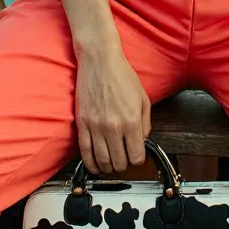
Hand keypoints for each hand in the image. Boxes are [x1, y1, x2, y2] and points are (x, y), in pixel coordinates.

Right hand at [74, 42, 151, 174]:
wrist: (100, 60)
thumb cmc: (122, 75)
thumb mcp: (143, 97)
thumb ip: (145, 122)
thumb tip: (142, 141)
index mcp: (132, 121)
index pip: (137, 156)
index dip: (138, 159)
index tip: (136, 156)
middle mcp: (114, 127)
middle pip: (120, 162)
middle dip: (124, 165)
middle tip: (124, 159)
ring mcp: (96, 126)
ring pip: (103, 161)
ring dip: (108, 167)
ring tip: (111, 165)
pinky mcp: (82, 124)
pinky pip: (85, 152)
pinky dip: (91, 164)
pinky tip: (95, 166)